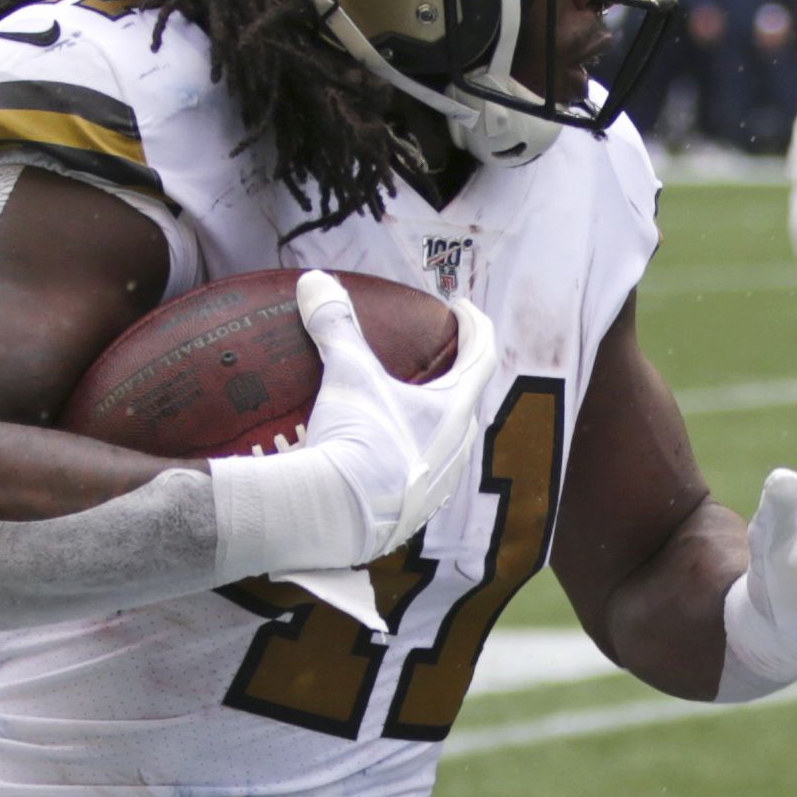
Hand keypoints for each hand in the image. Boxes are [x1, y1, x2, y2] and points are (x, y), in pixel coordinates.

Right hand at [287, 269, 504, 561]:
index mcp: (454, 411)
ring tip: (406, 408)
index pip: (482, 355)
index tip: (462, 309)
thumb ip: (335, 325)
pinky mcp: (413, 514)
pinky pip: (422, 476)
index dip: (475, 325)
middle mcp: (458, 449)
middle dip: (455, 376)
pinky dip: (410, 457)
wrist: (337, 516)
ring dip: (434, 421)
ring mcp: (438, 486)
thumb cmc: (356, 439)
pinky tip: (384, 456)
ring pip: (448, 443)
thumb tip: (314, 280)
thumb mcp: (347, 376)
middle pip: (467, 400)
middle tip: (434, 359)